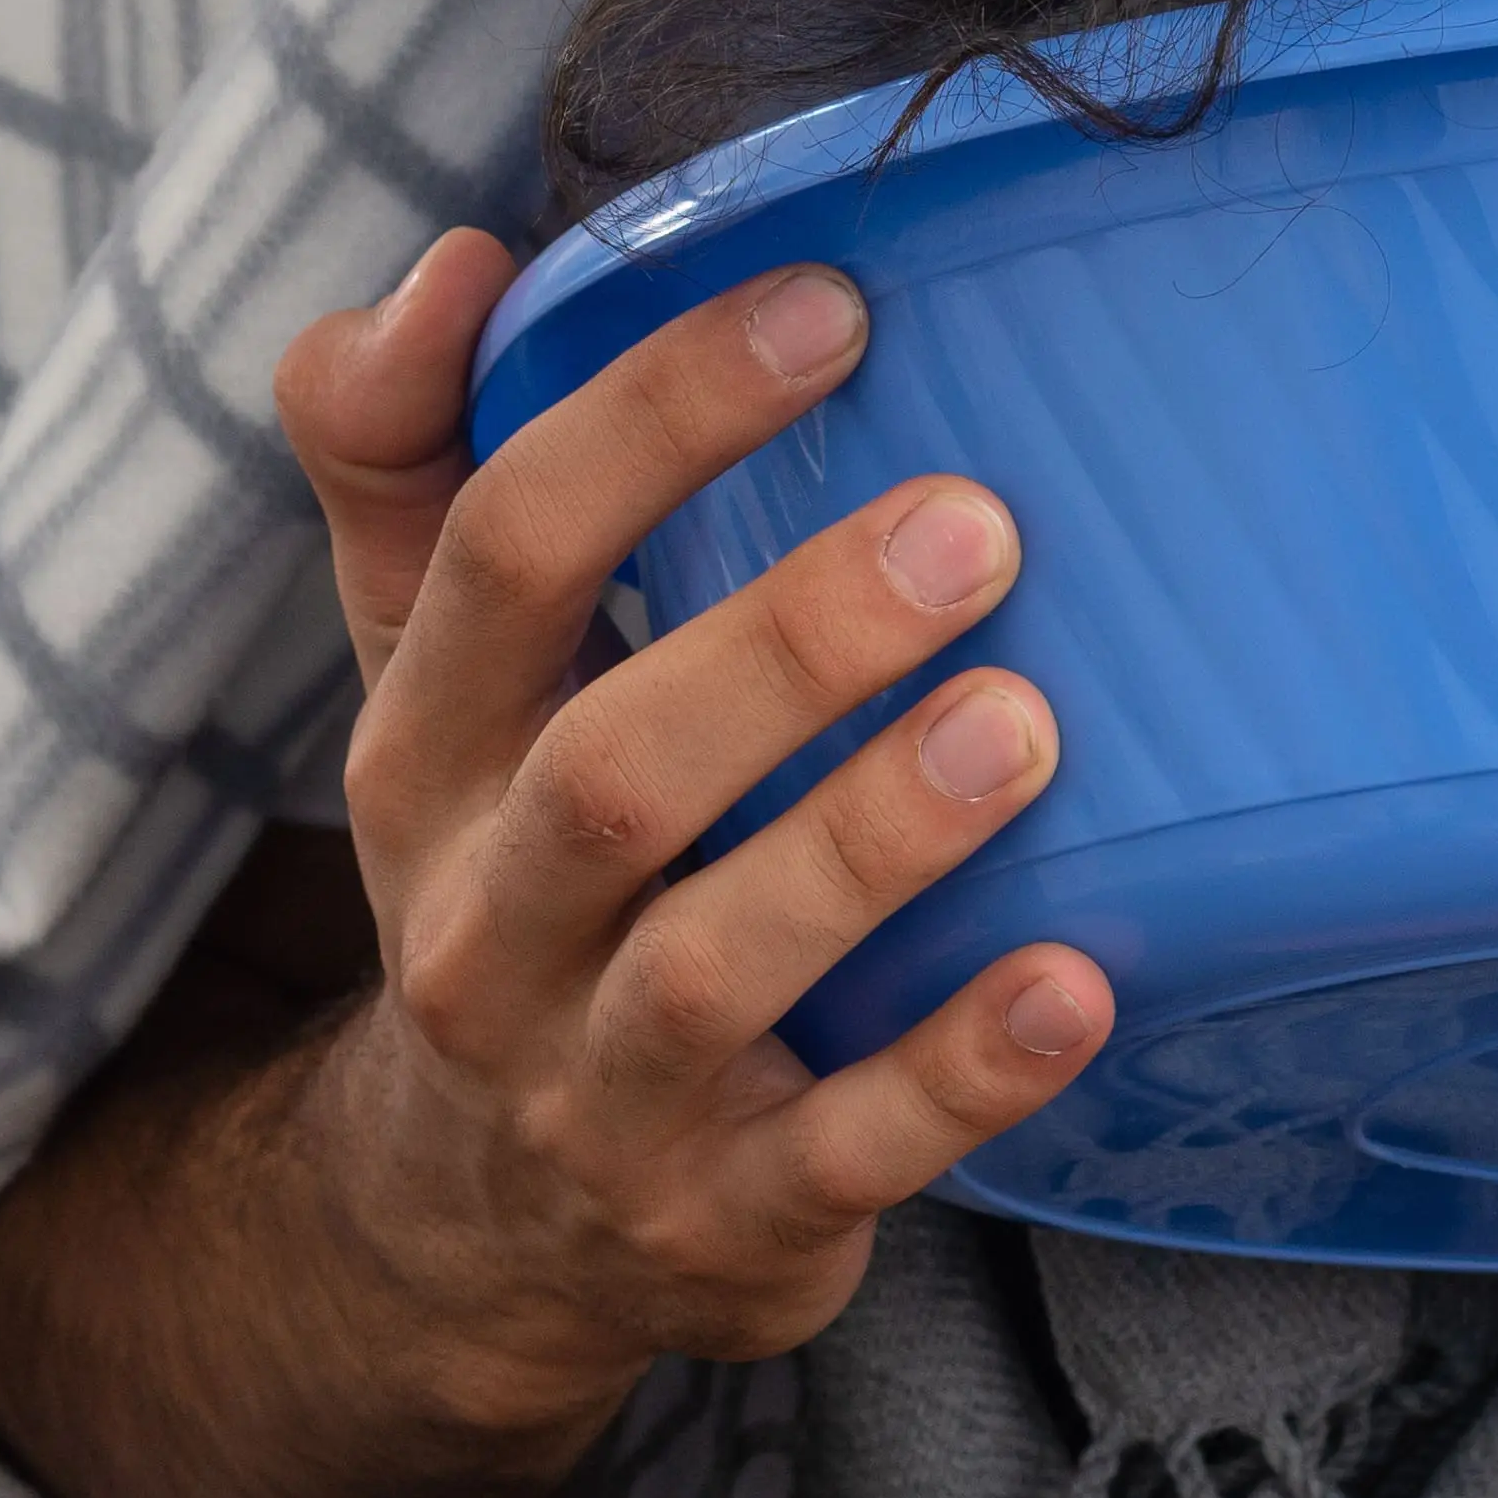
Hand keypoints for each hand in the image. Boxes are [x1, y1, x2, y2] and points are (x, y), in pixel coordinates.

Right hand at [269, 230, 1116, 1418]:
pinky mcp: (731, 1222)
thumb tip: (448, 262)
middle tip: (975, 526)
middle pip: (611, 779)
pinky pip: (848, 1153)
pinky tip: (1080, 983)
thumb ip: (417, 469)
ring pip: (721, 970)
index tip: (829, 308)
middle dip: (788, 650)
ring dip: (872, 846)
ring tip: (1023, 725)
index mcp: (423, 761)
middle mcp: (487, 927)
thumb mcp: (429, 684)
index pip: (501, 563)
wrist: (474, 1236)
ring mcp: (606, 1092)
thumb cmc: (509, 872)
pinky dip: (963, 1073)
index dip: (650, 425)